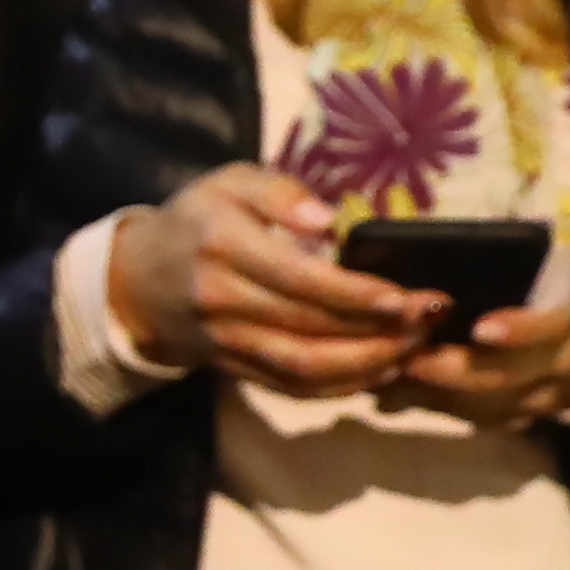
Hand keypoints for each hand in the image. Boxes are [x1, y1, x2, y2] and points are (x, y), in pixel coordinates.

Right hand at [105, 163, 442, 400]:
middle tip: (431, 316)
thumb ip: (278, 191)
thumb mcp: (229, 182)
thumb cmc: (197, 221)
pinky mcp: (235, 369)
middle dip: (378, 329)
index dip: (354, 293)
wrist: (137, 282)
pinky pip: (293, 386)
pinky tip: (381, 370)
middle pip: (309, 326)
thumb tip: (329, 220)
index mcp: (224, 245)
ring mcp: (228, 341)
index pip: (298, 278)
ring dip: (366, 363)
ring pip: (304, 366)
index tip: (405, 295)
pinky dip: (341, 385)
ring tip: (415, 347)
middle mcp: (224, 299)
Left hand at [374, 241, 569, 425]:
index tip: (480, 328)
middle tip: (402, 358)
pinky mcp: (531, 415)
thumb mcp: (555, 264)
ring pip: (488, 406)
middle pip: (504, 378)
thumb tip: (441, 248)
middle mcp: (560, 364)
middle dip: (449, 371)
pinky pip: (484, 419)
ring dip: (433, 396)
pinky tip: (399, 397)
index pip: (547, 327)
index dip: (518, 330)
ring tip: (386, 379)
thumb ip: (511, 263)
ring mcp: (546, 397)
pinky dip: (441, 409)